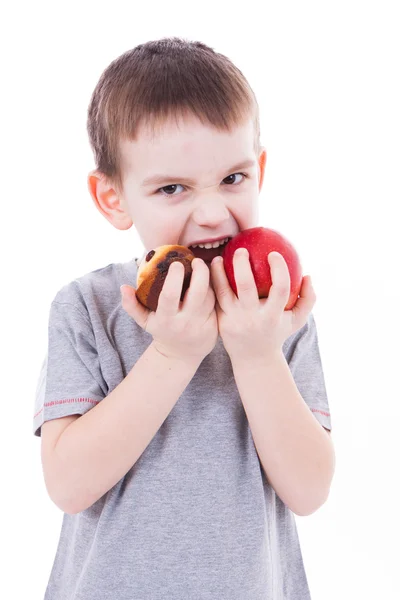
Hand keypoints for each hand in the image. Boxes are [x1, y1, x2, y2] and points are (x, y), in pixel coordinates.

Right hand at [121, 258, 217, 362]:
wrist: (181, 355)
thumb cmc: (161, 330)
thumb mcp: (144, 321)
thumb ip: (131, 304)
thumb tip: (123, 287)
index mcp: (166, 319)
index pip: (170, 296)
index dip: (175, 278)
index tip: (176, 263)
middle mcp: (185, 322)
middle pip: (198, 292)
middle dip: (201, 272)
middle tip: (197, 260)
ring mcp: (202, 325)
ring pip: (210, 296)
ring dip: (207, 280)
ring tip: (200, 271)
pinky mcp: (215, 326)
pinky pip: (216, 303)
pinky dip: (213, 291)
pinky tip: (208, 284)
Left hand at [210, 249, 315, 363]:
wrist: (254, 358)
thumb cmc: (277, 332)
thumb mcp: (296, 320)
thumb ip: (308, 299)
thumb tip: (307, 275)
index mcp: (273, 316)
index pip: (280, 289)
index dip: (279, 269)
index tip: (274, 253)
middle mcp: (253, 317)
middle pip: (246, 286)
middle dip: (242, 264)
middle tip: (241, 250)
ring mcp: (235, 320)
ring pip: (223, 291)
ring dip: (219, 272)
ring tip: (218, 258)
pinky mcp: (221, 322)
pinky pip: (215, 299)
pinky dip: (212, 283)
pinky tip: (210, 271)